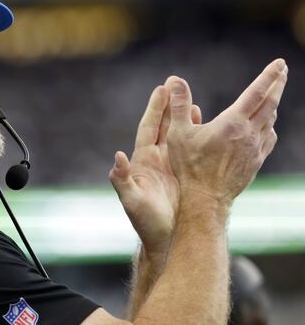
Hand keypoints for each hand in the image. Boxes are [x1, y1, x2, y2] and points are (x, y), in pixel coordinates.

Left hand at [109, 81, 201, 255]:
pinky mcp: (187, 176)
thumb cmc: (146, 223)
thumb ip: (121, 180)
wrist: (166, 240)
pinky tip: (207, 128)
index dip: (155, 109)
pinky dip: (198, 138)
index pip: (148, 128)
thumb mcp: (132, 201)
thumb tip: (117, 157)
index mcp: (143, 162)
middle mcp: (157, 160)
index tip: (161, 89)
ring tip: (193, 102)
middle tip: (177, 84)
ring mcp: (173, 167)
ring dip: (186, 120)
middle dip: (170, 106)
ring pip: (180, 137)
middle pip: (164, 126)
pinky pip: (193, 152)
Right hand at [166, 59, 287, 204]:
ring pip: (270, 120)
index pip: (256, 92)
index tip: (280, 63)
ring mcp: (255, 148)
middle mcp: (249, 133)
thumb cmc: (189, 166)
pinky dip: (269, 126)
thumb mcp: (177, 133)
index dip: (269, 75)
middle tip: (284, 71)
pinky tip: (266, 126)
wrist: (205, 198)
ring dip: (272, 105)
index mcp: (232, 123)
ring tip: (272, 96)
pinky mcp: (256, 162)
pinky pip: (269, 138)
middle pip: (270, 103)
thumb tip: (175, 80)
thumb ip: (178, 105)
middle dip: (278, 84)